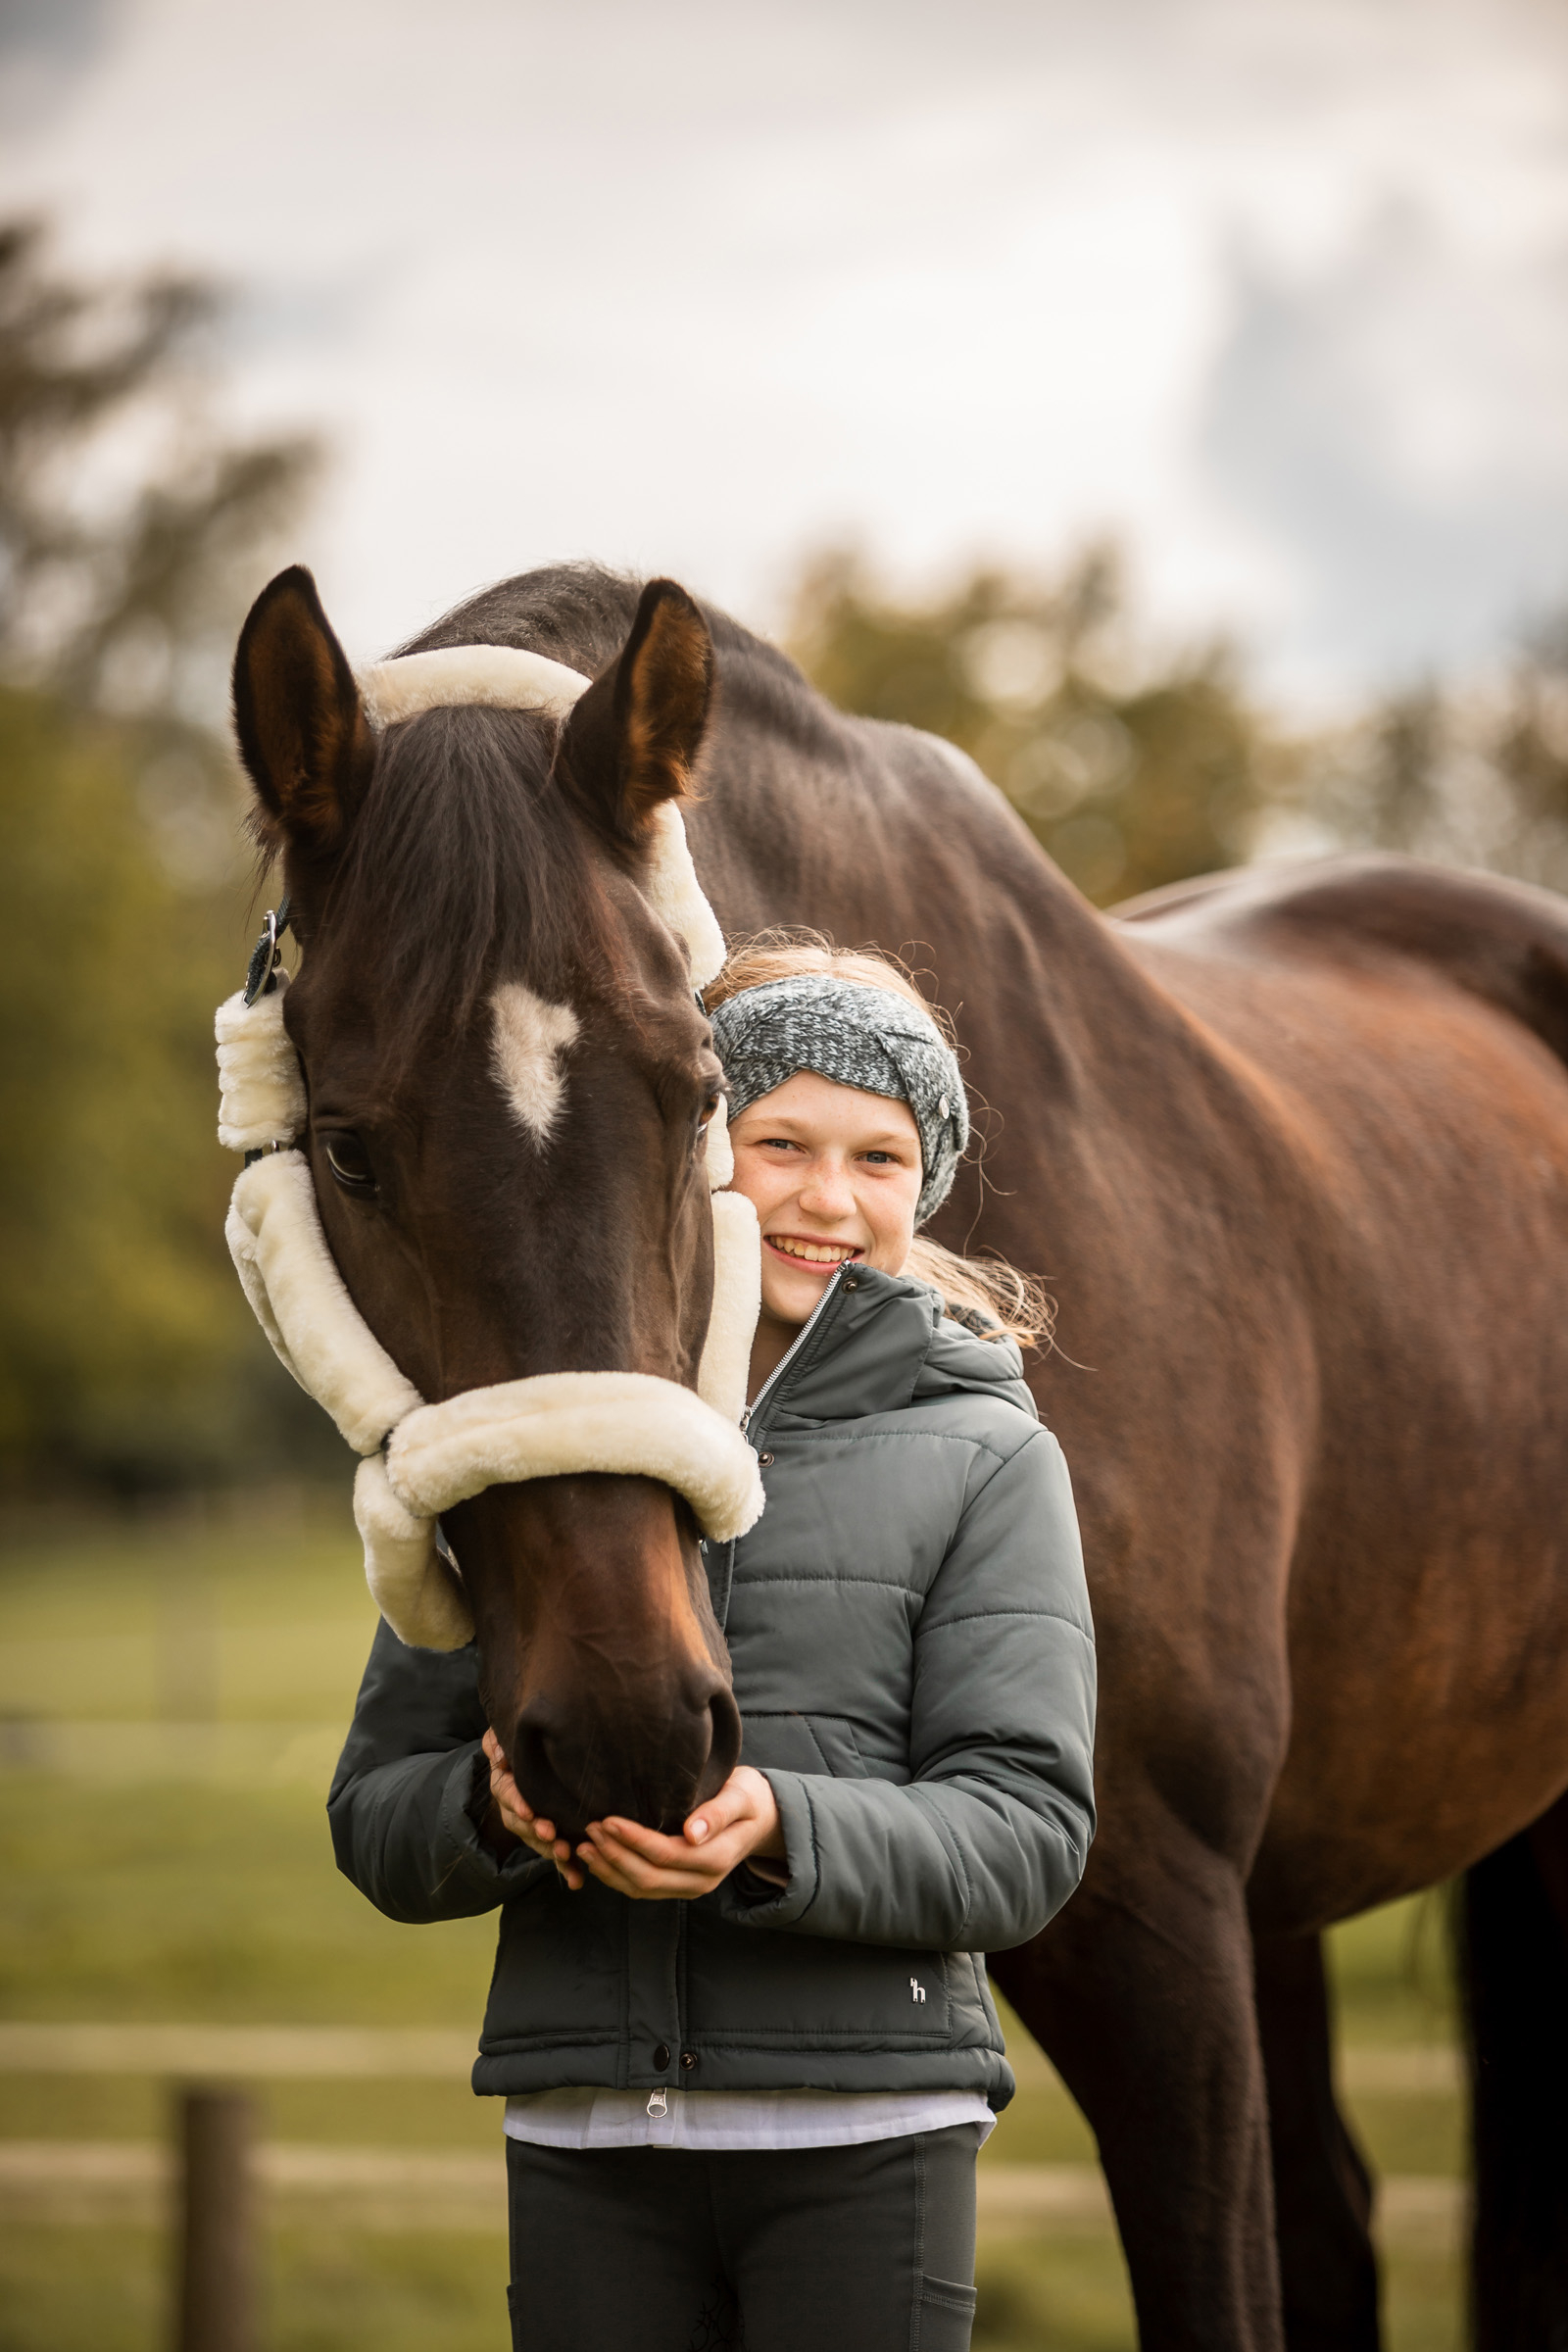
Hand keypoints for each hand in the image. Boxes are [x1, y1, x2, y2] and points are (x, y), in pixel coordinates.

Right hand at [481, 1729, 586, 1890]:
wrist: (526, 1760)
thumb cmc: (517, 1744)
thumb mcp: (501, 1738)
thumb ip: (498, 1744)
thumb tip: (502, 1756)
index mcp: (505, 1784)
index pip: (508, 1794)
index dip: (518, 1803)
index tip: (529, 1811)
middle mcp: (516, 1808)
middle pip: (522, 1823)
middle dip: (536, 1831)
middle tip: (551, 1835)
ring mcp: (532, 1825)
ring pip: (538, 1841)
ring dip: (551, 1851)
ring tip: (565, 1855)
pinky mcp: (550, 1836)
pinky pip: (555, 1853)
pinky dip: (566, 1868)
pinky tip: (577, 1880)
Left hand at [575, 1765, 784, 1901]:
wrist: (760, 1819)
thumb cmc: (747, 1799)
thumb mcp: (740, 1796)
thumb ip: (718, 1813)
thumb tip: (692, 1833)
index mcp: (717, 1858)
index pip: (666, 1855)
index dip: (634, 1840)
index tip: (609, 1819)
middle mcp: (701, 1881)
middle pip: (648, 1878)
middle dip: (615, 1855)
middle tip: (591, 1828)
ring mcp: (688, 1888)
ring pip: (641, 1889)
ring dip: (610, 1869)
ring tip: (585, 1844)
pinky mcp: (677, 1886)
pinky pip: (642, 1889)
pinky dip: (616, 1877)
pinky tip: (597, 1858)